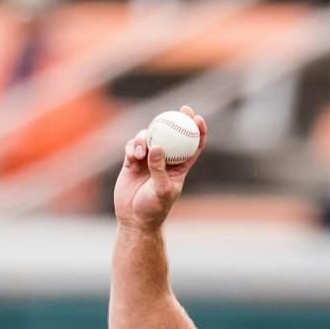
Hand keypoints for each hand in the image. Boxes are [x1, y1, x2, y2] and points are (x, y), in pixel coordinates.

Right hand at [113, 107, 206, 231]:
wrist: (134, 219)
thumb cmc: (153, 209)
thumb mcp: (160, 190)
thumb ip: (159, 169)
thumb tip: (158, 147)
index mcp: (179, 168)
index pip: (193, 146)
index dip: (198, 131)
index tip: (198, 118)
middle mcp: (165, 161)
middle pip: (173, 134)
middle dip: (177, 119)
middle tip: (180, 109)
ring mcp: (148, 160)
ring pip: (150, 137)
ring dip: (146, 137)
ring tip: (141, 150)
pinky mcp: (132, 162)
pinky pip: (133, 145)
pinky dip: (133, 146)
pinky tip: (133, 154)